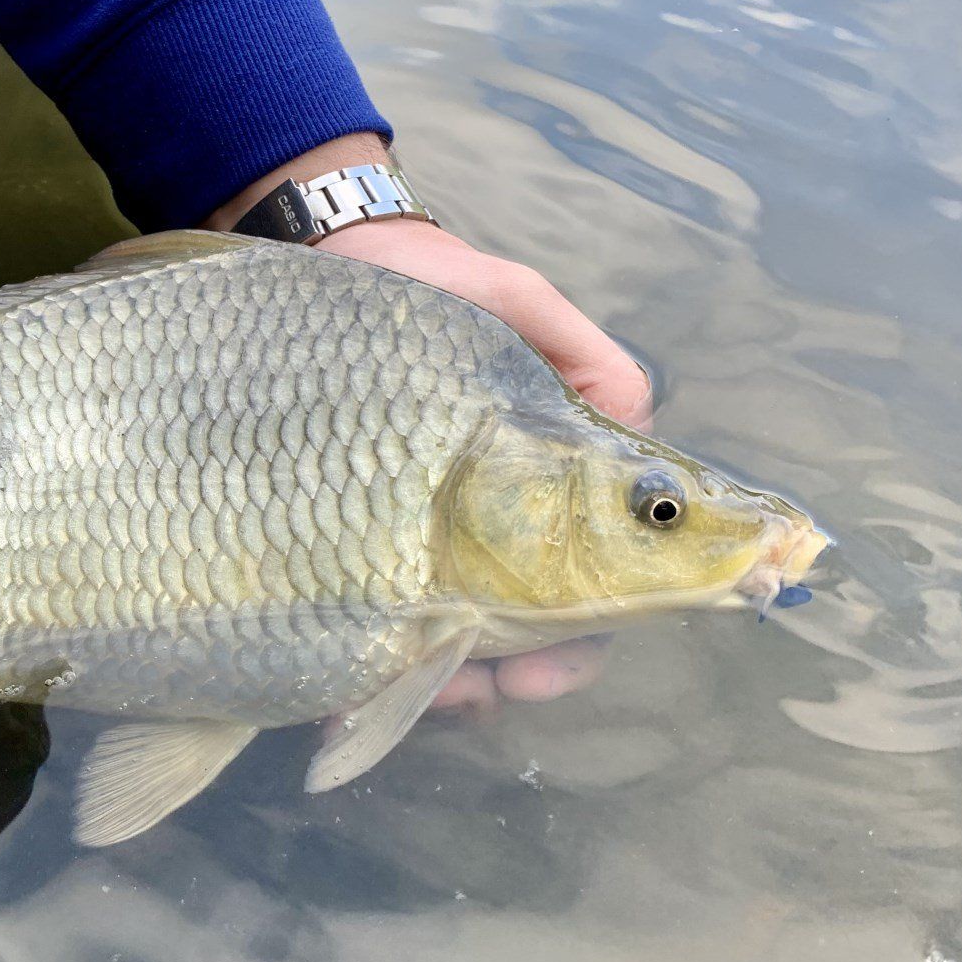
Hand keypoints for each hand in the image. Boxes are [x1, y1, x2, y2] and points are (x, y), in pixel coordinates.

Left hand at [207, 133, 652, 707]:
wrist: (330, 269)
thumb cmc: (430, 285)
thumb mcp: (513, 299)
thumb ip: (576, 351)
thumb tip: (631, 420)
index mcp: (548, 475)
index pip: (596, 571)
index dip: (589, 626)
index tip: (560, 651)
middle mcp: (499, 518)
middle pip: (535, 626)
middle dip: (522, 670)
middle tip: (492, 690)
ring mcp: (431, 537)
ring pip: (459, 640)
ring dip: (450, 682)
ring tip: (416, 691)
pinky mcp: (365, 543)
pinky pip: (381, 624)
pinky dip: (381, 667)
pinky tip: (355, 692)